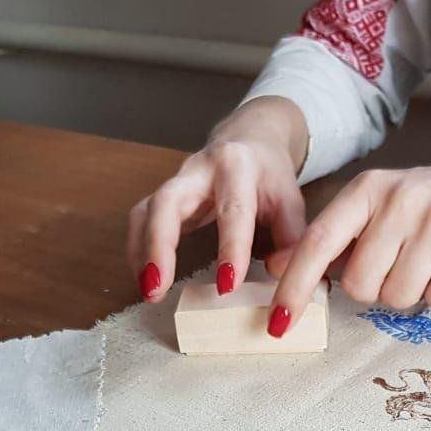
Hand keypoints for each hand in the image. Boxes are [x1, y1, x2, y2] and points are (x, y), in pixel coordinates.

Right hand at [126, 97, 309, 300]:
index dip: (230, 249)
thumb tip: (279, 273)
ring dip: (142, 252)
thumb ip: (292, 238)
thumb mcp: (291, 200)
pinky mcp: (162, 196)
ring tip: (149, 290)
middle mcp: (199, 168)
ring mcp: (175, 181)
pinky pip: (140, 220)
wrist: (251, 140)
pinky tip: (145, 278)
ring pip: (146, 211)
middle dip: (159, 245)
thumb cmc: (269, 175)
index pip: (233, 210)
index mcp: (237, 166)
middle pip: (167, 202)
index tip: (227, 286)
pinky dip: (138, 250)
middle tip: (158, 287)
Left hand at [264, 153, 430, 335]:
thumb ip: (335, 236)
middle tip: (402, 264)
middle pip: (360, 285)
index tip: (278, 323)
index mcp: (369, 188)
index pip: (318, 243)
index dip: (294, 287)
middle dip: (376, 289)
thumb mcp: (382, 206)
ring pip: (398, 297)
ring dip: (413, 293)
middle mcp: (400, 199)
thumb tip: (276, 267)